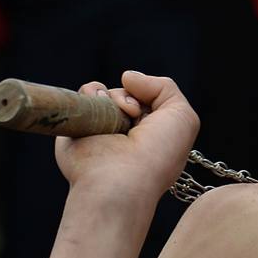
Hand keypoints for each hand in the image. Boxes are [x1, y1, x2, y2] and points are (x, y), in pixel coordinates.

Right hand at [57, 72, 199, 209]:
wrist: (120, 180)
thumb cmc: (157, 153)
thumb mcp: (181, 116)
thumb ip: (164, 87)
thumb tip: (128, 77)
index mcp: (149, 134)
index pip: (149, 99)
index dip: (152, 98)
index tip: (154, 114)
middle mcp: (123, 132)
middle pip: (126, 92)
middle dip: (133, 96)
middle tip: (135, 116)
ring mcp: (98, 129)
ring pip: (105, 91)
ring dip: (114, 96)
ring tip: (119, 117)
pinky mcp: (75, 126)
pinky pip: (84, 94)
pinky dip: (92, 94)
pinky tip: (100, 112)